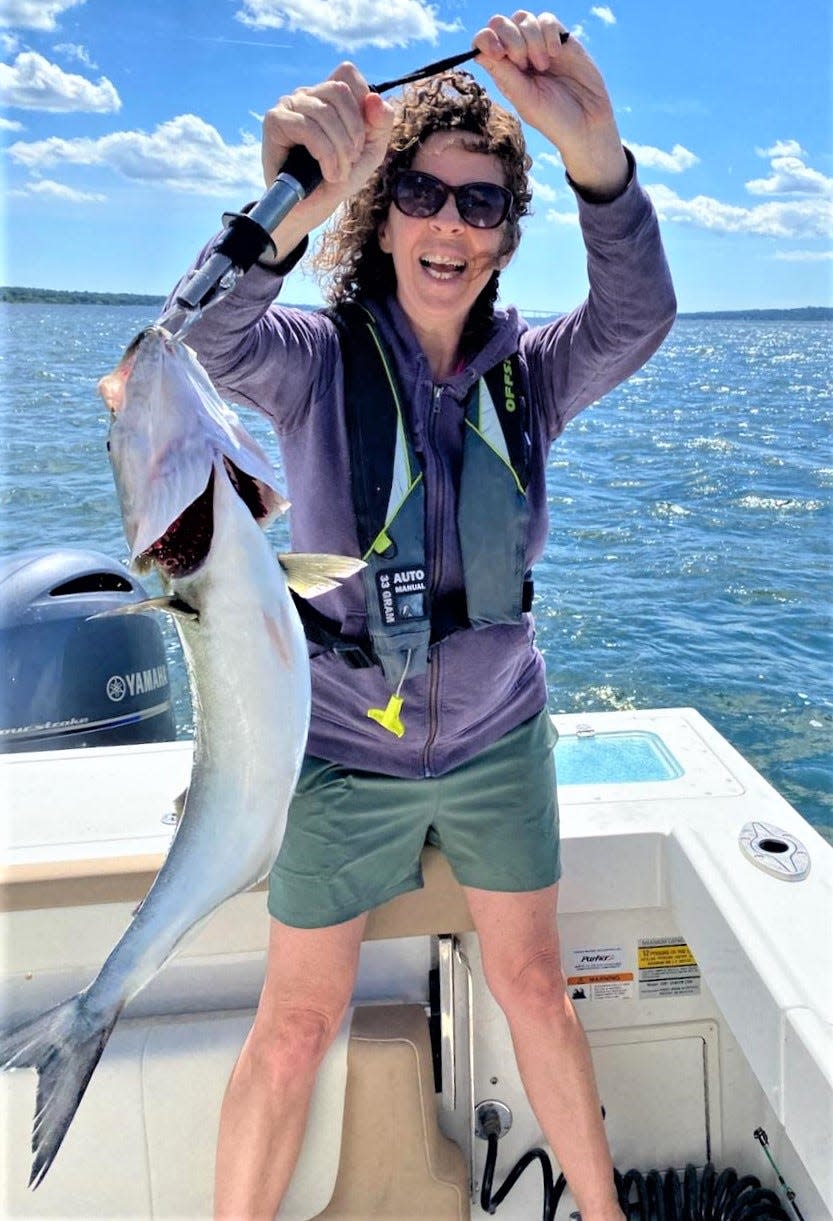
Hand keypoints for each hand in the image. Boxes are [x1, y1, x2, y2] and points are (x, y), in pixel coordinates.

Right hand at [261, 63, 393, 253]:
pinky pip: (307, 127)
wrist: (312, 209)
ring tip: (339, 173)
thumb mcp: (371, 151)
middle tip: (351, 160)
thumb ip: (381, 123)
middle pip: (339, 91)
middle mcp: (307, 95)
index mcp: (328, 96)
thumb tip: (374, 98)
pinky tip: (327, 173)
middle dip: (353, 131)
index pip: (346, 74)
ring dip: (340, 149)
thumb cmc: (339, 178)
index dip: (361, 102)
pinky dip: (324, 154)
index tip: (361, 136)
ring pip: (324, 111)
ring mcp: (289, 105)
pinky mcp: (275, 121)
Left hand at [473, 11, 627, 198]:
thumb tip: (479, 53)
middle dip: (510, 38)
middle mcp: (519, 55)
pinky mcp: (561, 39)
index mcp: (505, 71)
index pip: (484, 41)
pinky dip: (548, 33)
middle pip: (500, 23)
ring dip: (531, 39)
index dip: (486, 39)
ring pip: (523, 18)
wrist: (587, 123)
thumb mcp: (525, 100)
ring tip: (543, 65)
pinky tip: (555, 54)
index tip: (498, 53)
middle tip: (524, 63)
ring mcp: (540, 45)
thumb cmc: (553, 119)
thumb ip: (504, 74)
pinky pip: (547, 20)